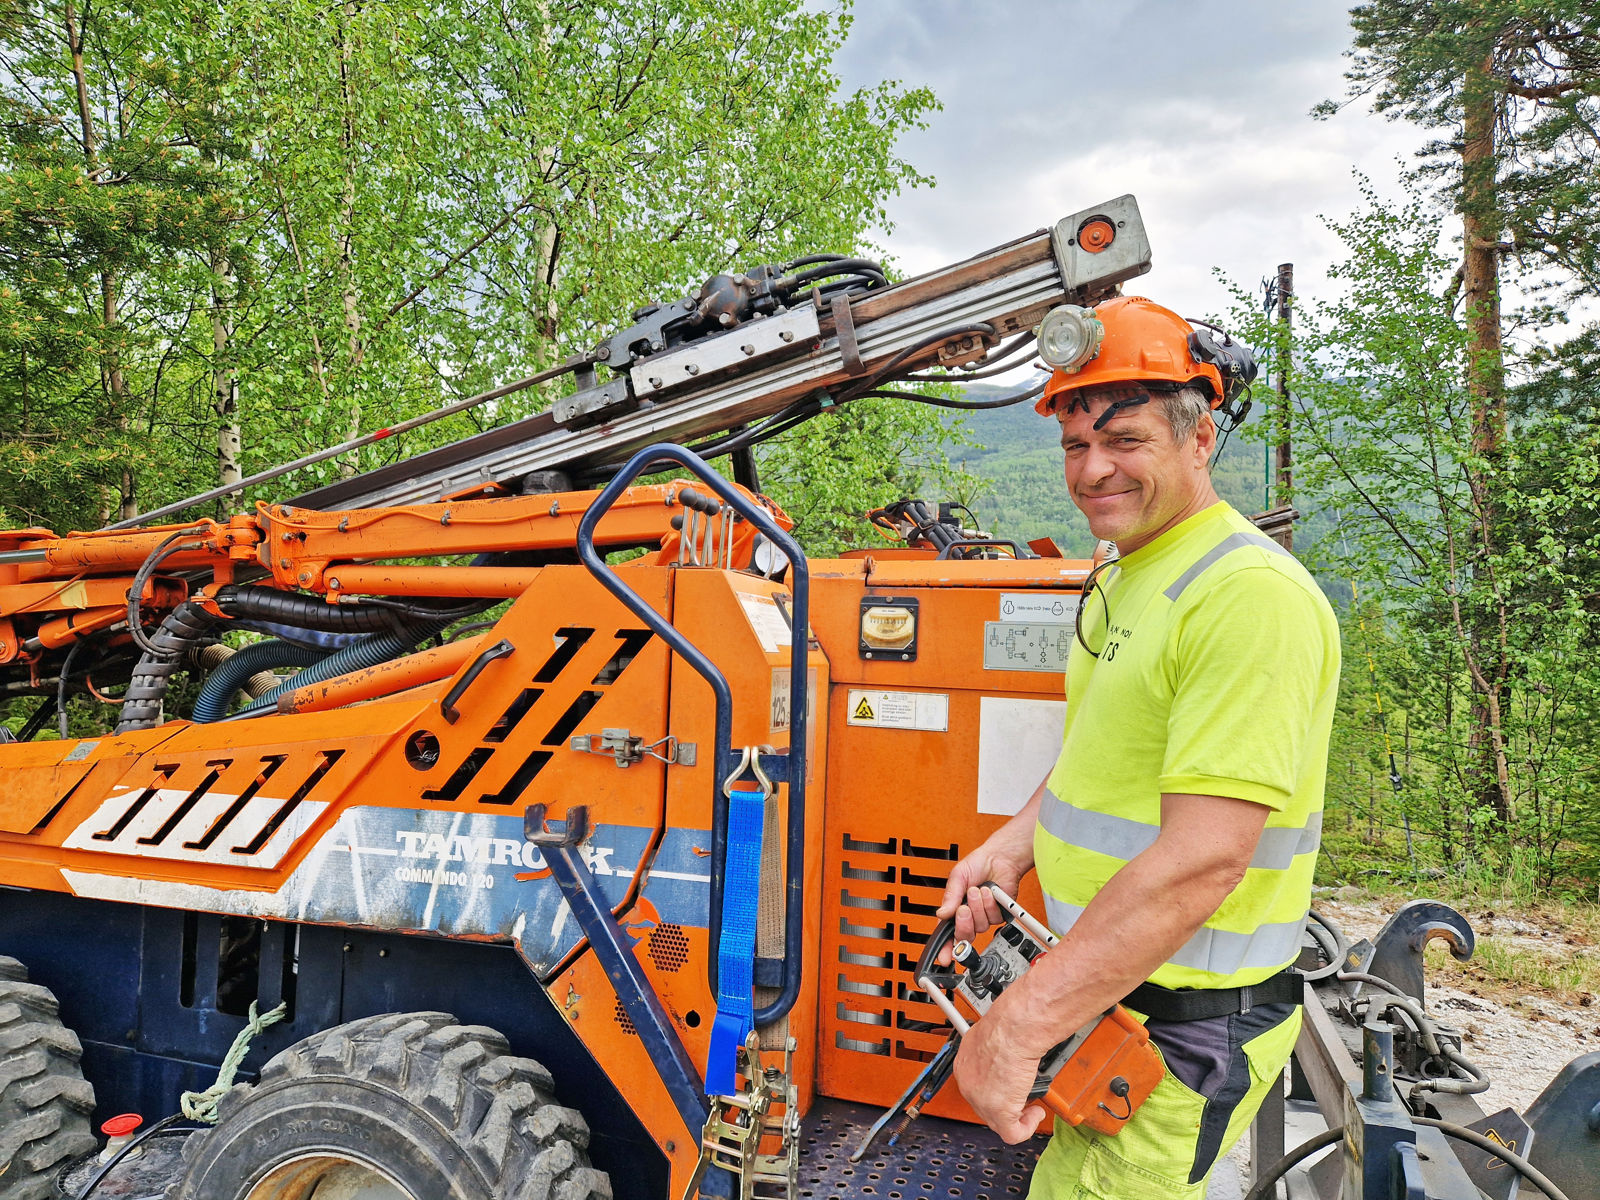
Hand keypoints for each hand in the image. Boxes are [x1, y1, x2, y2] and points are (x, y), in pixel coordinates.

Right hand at [935, 834, 1031, 963]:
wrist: (999, 858)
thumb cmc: (977, 864)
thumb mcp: (957, 877)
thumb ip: (950, 897)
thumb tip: (941, 914)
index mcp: (954, 908)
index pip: (947, 933)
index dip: (945, 948)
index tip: (944, 958)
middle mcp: (969, 915)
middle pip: (964, 934)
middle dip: (964, 922)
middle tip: (963, 908)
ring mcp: (984, 916)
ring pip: (980, 926)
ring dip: (978, 907)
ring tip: (978, 891)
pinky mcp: (998, 914)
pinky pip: (994, 919)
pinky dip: (991, 904)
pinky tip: (990, 892)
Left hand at [951, 995, 1049, 1143]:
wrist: (1015, 1029)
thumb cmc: (1008, 1024)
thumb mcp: (994, 1035)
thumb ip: (996, 1048)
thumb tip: (1007, 1051)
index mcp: (964, 1065)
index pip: (977, 1088)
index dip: (996, 1089)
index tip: (1011, 1084)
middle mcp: (968, 1085)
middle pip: (986, 1106)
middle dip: (1007, 1102)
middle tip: (1024, 1093)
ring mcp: (981, 1101)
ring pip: (998, 1122)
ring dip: (1018, 1116)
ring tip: (1032, 1104)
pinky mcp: (999, 1112)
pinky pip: (1012, 1134)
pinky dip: (1026, 1127)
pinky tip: (1036, 1113)